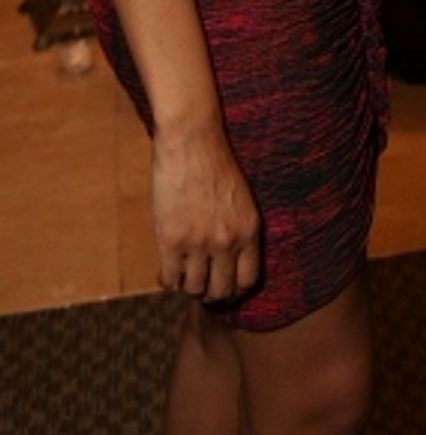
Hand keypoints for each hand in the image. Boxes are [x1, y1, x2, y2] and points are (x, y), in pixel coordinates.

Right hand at [150, 121, 260, 301]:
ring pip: (194, 288)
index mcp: (249, 230)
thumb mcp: (241, 198)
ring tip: (183, 278)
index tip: (226, 288)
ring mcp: (198, 243)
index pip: (248, 280)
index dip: (235, 290)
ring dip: (188, 287)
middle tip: (202, 287)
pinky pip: (169, 278)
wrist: (192, 140)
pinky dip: (167, 280)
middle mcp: (227, 241)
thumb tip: (229, 258)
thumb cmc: (215, 162)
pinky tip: (167, 272)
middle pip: (221, 291)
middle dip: (211, 294)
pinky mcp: (171, 239)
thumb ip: (238, 229)